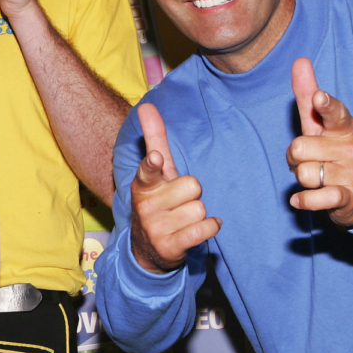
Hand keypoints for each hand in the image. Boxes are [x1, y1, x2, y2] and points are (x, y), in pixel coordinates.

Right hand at [130, 103, 221, 272]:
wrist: (149, 248)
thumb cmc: (158, 200)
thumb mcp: (155, 172)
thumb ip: (154, 139)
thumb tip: (146, 105)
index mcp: (142, 185)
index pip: (148, 171)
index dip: (153, 164)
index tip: (155, 159)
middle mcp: (146, 206)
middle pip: (193, 185)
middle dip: (193, 194)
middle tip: (179, 202)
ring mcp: (156, 227)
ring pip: (200, 208)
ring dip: (198, 214)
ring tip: (183, 219)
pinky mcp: (170, 247)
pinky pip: (205, 228)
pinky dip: (210, 227)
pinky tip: (199, 228)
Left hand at [287, 58, 352, 227]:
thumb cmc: (335, 152)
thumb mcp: (322, 125)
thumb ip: (309, 96)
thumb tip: (300, 60)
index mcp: (344, 127)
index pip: (334, 113)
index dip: (325, 106)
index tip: (320, 98)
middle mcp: (350, 148)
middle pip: (297, 147)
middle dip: (295, 157)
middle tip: (312, 160)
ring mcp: (351, 173)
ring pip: (302, 172)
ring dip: (302, 178)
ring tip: (318, 177)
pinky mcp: (347, 198)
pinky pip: (313, 198)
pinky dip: (304, 201)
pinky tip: (303, 199)